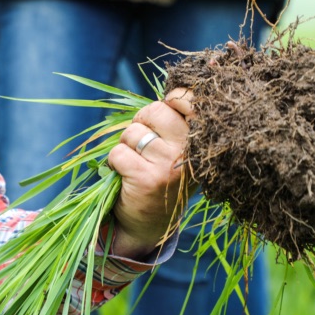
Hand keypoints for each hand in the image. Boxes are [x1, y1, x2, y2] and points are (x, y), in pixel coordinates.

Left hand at [107, 89, 193, 258]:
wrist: (148, 225)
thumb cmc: (161, 177)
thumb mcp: (178, 150)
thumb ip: (177, 122)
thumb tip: (173, 88)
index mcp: (200, 141)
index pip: (190, 100)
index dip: (174, 97)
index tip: (169, 105)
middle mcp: (189, 152)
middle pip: (155, 110)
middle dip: (141, 122)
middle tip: (144, 143)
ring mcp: (169, 165)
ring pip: (132, 132)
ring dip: (126, 145)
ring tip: (136, 163)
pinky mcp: (147, 178)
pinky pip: (118, 152)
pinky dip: (114, 161)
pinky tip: (125, 175)